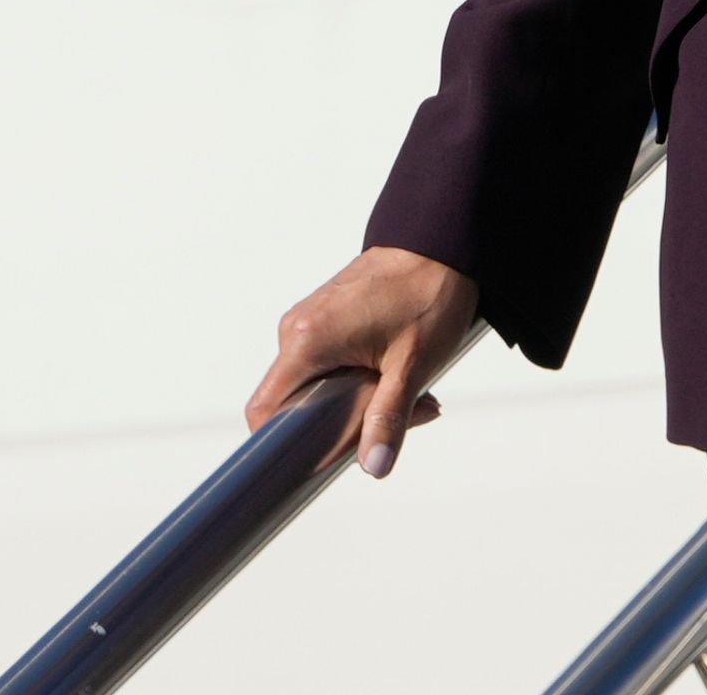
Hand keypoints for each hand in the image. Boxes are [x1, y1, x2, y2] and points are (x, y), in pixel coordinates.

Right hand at [246, 246, 477, 480]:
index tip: (320, 460)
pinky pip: (329, 364)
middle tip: (398, 417)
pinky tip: (401, 374)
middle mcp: (297, 329)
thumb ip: (388, 419)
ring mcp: (310, 321)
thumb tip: (373, 467)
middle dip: (344, 423)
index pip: (265, 411)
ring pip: (318, 385)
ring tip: (411, 389)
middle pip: (296, 404)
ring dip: (361, 399)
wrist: (441, 239)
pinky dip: (361, 377)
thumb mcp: (412, 366)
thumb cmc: (427, 292)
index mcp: (306, 340)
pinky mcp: (326, 318)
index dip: (285, 445)